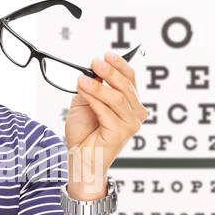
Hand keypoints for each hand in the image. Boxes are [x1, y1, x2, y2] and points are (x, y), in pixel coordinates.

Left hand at [64, 50, 148, 198]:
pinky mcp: (120, 133)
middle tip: (96, 62)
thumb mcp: (86, 102)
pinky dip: (94, 99)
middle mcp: (134, 115)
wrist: (80, 158)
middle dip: (110, 72)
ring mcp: (130, 125)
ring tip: (82, 79)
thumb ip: (92, 88)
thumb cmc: (84, 134)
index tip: (107, 55)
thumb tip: (92, 71)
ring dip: (98, 86)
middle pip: (125, 87)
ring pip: (116, 98)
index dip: (120, 65)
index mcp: (130, 105)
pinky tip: (83, 91)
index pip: (130, 80)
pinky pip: (106, 111)